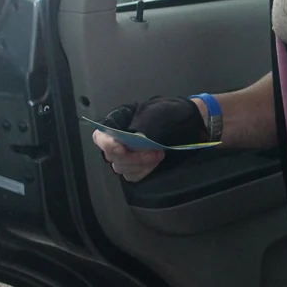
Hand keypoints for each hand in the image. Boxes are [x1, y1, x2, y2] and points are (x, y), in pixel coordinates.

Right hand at [91, 97, 207, 182]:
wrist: (185, 124)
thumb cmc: (170, 114)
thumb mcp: (159, 110)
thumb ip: (145, 122)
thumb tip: (137, 135)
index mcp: (118, 123)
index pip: (100, 136)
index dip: (107, 144)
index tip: (121, 148)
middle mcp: (117, 140)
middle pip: (112, 156)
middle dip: (133, 156)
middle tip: (155, 152)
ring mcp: (125, 156)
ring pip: (121, 167)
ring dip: (140, 164)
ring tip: (159, 155)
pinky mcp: (135, 167)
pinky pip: (132, 175)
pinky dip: (143, 171)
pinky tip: (155, 163)